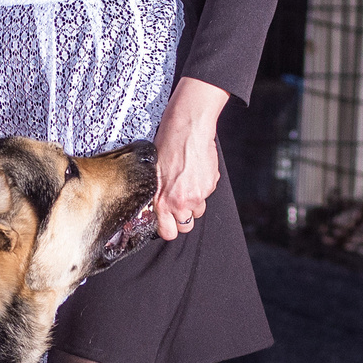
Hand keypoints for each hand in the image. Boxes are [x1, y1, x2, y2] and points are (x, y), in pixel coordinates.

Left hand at [151, 77, 227, 241]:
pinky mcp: (210, 185)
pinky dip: (202, 187)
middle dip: (182, 218)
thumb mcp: (152, 174)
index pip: (168, 233)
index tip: (166, 222)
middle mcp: (181, 202)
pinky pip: (206, 194)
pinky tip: (194, 173)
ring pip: (197, 211)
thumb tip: (156, 208)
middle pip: (186, 227)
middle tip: (177, 204)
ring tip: (186, 185)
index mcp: (163, 201)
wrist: (187, 129)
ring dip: (193, 203)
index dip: (168, 228)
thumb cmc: (166, 146)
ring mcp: (198, 195)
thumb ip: (156, 195)